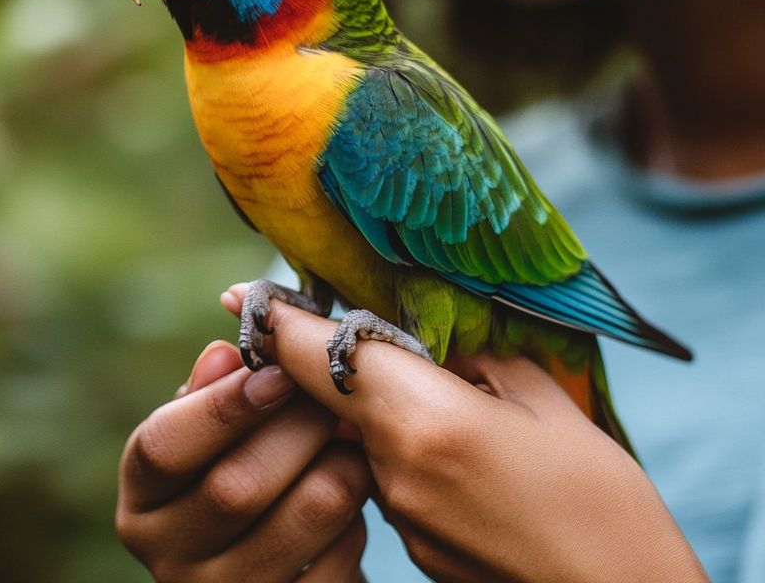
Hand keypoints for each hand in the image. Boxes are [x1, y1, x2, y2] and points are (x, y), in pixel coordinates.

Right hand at [116, 339, 370, 581]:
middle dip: (300, 425)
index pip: (163, 448)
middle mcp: (171, 558)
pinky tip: (352, 490)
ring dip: (342, 460)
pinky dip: (360, 512)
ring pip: (308, 510)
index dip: (222, 405)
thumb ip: (211, 395)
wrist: (269, 570)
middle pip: (238, 485)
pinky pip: (346, 553)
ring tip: (350, 434)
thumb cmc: (234, 476)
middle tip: (334, 393)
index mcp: (141, 503)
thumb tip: (223, 355)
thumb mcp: (207, 440)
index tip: (276, 370)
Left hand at [221, 284, 709, 582]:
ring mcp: (397, 514)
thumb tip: (438, 343)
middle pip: (332, 397)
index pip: (319, 357)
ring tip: (446, 406)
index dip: (275, 320)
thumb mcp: (550, 409)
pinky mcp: (411, 546)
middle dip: (334, 364)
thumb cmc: (604, 507)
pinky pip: (387, 477)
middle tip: (361, 337)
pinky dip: (403, 452)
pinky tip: (461, 459)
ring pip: (360, 437)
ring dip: (377, 411)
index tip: (236, 294)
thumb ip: (479, 361)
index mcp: (422, 420)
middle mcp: (391, 469)